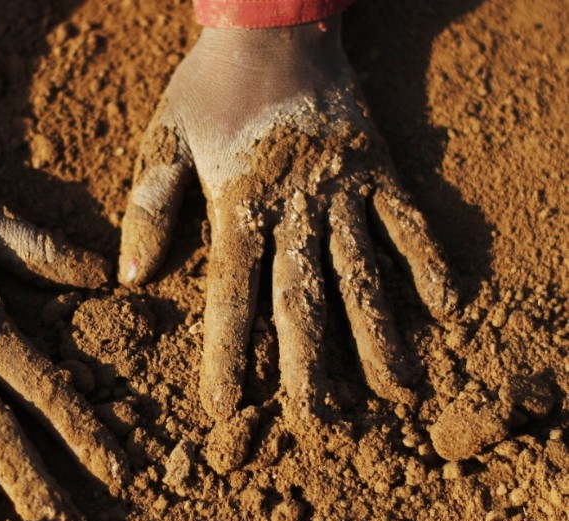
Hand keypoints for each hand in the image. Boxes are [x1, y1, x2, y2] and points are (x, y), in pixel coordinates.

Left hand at [119, 18, 456, 462]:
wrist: (273, 21)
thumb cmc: (209, 84)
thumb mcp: (163, 137)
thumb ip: (150, 206)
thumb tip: (132, 278)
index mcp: (237, 204)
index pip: (231, 294)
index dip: (228, 353)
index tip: (225, 407)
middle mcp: (294, 206)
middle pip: (303, 297)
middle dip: (310, 364)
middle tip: (321, 421)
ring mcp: (343, 188)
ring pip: (364, 270)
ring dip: (380, 332)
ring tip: (398, 390)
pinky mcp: (377, 166)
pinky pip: (408, 220)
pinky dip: (427, 260)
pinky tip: (447, 308)